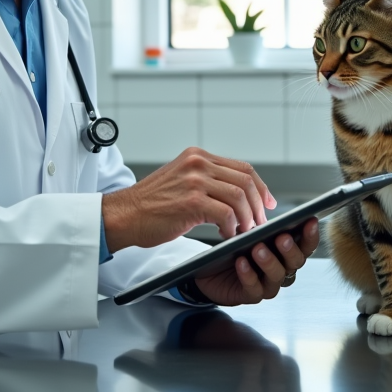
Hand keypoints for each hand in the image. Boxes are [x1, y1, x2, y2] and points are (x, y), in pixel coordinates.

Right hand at [102, 147, 276, 251]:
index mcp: (197, 156)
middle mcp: (197, 163)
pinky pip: (226, 214)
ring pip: (239, 197)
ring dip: (247, 218)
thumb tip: (238, 195)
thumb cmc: (151, 205)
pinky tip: (226, 235)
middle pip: (245, 180)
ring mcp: (194, 181)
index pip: (242, 167)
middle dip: (258, 205)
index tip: (268, 203)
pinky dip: (231, 228)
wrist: (124, 215)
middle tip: (259, 223)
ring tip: (243, 231)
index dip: (260, 187)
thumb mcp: (181, 180)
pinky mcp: (191, 201)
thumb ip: (206, 180)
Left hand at [193, 218, 319, 306]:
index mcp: (285, 253)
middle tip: (282, 237)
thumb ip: (260, 222)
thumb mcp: (247, 231)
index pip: (305, 245)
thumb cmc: (233, 249)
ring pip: (277, 275)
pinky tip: (241, 262)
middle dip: (290, 249)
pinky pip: (254, 288)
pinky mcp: (250, 295)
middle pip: (296, 262)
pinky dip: (249, 275)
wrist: (208, 270)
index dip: (310, 234)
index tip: (310, 220)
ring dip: (269, 261)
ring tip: (258, 248)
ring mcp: (268, 284)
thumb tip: (269, 203)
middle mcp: (282, 269)